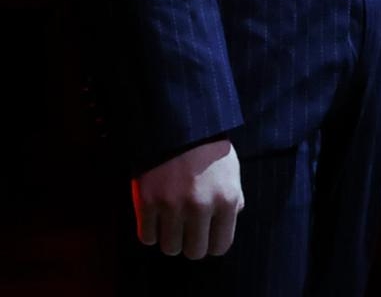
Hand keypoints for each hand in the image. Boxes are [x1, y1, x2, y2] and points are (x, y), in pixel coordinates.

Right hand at [133, 138, 242, 258]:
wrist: (178, 126)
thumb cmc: (209, 150)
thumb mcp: (232, 172)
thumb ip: (234, 199)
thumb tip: (228, 223)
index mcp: (226, 200)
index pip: (221, 246)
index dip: (212, 244)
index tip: (207, 237)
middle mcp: (201, 206)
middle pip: (194, 252)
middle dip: (191, 244)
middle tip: (187, 232)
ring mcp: (172, 206)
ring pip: (169, 249)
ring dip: (170, 239)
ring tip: (172, 224)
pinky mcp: (148, 202)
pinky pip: (146, 237)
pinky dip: (151, 232)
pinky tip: (157, 219)